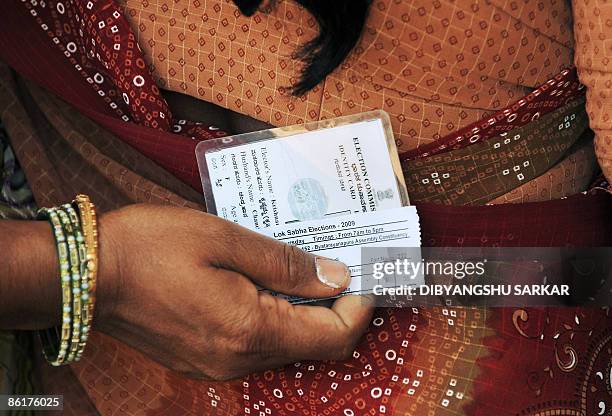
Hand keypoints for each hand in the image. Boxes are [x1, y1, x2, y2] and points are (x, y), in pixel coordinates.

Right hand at [95, 204, 373, 379]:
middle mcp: (239, 358)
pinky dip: (276, 315)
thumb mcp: (224, 238)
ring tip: (301, 264)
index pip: (332, 336)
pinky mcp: (205, 357)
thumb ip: (286, 263)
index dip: (359, 306)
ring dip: (303, 308)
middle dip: (335, 305)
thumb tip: (335, 277)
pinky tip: (266, 280)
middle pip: (313, 344)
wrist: (86, 273)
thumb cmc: (151, 247)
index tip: (363, 272)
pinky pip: (258, 342)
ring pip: (286, 343)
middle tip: (336, 261)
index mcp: (250, 329)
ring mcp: (220, 363)